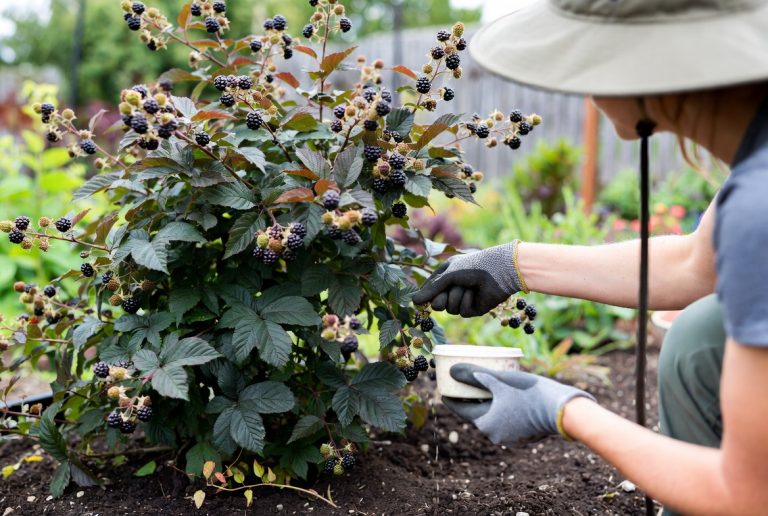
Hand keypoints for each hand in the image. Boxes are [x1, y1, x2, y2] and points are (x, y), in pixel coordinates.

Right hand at [411, 242, 523, 316]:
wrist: (498, 271)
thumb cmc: (473, 266)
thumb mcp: (448, 274)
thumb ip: (431, 288)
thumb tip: (414, 302)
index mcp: (447, 274)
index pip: (429, 288)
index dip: (425, 294)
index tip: (418, 300)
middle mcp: (454, 287)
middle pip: (437, 303)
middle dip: (441, 297)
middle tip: (448, 290)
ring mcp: (463, 299)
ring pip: (449, 308)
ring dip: (457, 296)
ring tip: (468, 286)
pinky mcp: (474, 309)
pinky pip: (462, 312)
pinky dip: (467, 301)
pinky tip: (476, 293)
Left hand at [442, 363, 594, 445]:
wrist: (564, 411)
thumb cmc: (530, 393)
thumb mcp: (501, 380)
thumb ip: (476, 376)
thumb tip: (451, 370)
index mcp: (486, 424)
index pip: (462, 410)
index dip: (452, 398)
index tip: (445, 390)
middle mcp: (496, 435)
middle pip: (477, 413)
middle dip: (470, 399)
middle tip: (466, 383)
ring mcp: (512, 437)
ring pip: (494, 417)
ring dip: (487, 403)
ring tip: (485, 385)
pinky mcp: (525, 435)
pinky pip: (507, 420)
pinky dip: (502, 408)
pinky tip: (505, 395)